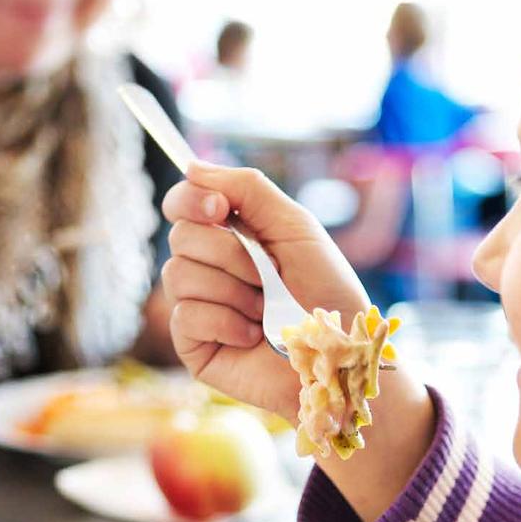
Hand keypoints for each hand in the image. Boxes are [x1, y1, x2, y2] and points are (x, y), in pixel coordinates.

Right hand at [162, 161, 370, 422]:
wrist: (341, 354)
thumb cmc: (327, 292)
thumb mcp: (294, 227)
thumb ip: (247, 190)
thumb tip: (191, 167)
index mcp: (230, 235)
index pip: (182, 204)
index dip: (191, 200)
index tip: (218, 208)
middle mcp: (208, 268)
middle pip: (180, 236)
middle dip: (231, 254)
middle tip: (268, 277)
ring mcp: (198, 307)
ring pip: (179, 276)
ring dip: (233, 291)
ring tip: (266, 310)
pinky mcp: (195, 346)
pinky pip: (186, 317)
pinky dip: (226, 323)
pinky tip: (254, 336)